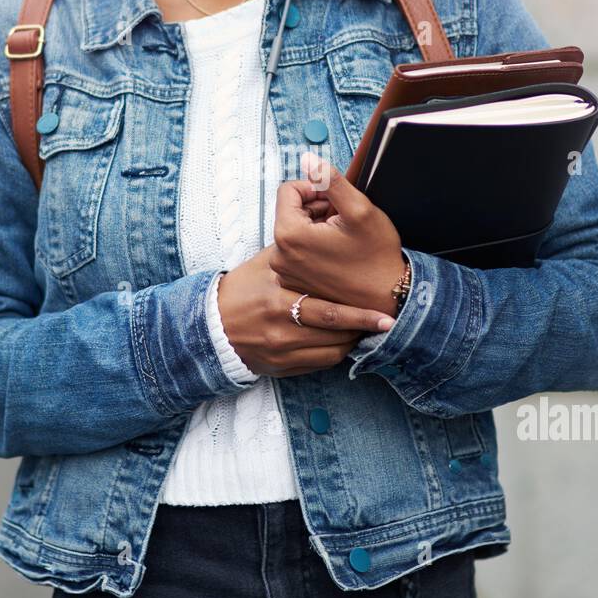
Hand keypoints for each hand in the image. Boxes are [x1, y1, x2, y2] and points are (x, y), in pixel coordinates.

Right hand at [217, 244, 396, 377]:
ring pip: (331, 353)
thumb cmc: (243, 287)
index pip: (330, 312)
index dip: (360, 315)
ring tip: (365, 327)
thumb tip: (328, 229)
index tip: (384, 314)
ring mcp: (281, 352)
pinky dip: (335, 353)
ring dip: (352, 341)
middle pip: (335, 335)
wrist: (212, 323)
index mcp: (279, 301)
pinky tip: (343, 340)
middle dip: (364, 329)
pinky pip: (319, 364)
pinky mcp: (281, 368)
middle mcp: (281, 330)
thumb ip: (298, 253)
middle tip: (385, 322)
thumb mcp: (266, 264)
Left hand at [268, 153, 405, 318]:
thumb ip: (330, 180)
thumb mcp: (359, 209)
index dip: (314, 189)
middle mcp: (279, 257)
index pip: (288, 190)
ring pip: (295, 231)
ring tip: (341, 239)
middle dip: (315, 210)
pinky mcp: (293, 283)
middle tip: (342, 222)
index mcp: (289, 235)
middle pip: (290, 211)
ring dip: (316, 228)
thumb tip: (307, 159)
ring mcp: (285, 273)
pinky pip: (297, 252)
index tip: (335, 202)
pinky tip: (336, 254)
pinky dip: (314, 247)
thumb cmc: (376, 256)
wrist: (388, 298)